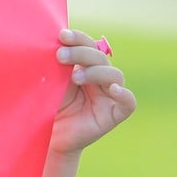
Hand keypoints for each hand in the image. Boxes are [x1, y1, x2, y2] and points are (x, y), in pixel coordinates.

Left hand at [49, 28, 136, 160]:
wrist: (49, 140)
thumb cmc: (48, 110)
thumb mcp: (50, 85)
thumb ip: (56, 67)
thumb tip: (52, 43)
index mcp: (86, 66)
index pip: (88, 46)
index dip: (78, 39)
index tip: (62, 36)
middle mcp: (100, 78)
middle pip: (100, 57)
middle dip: (81, 54)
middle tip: (60, 55)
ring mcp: (110, 95)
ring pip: (114, 75)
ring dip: (95, 72)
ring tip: (75, 77)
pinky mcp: (116, 113)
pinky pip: (128, 102)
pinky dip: (122, 94)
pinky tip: (111, 89)